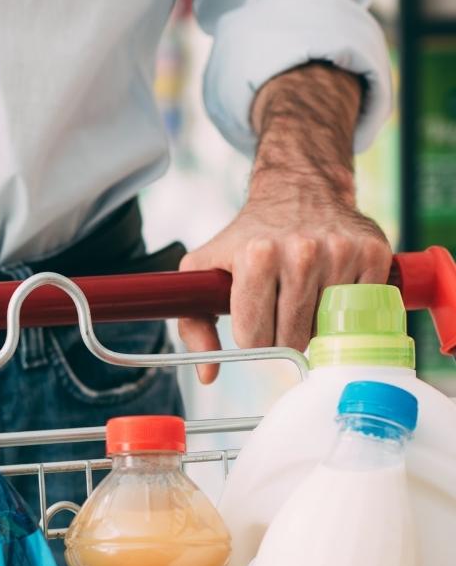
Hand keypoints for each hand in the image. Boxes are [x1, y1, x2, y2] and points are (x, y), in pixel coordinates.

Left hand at [177, 195, 389, 382]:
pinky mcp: (372, 253)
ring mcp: (341, 252)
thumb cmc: (246, 238)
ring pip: (327, 328)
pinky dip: (346, 308)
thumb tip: (208, 375)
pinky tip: (331, 286)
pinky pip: (361, 309)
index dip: (253, 337)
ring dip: (314, 323)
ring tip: (303, 296)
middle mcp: (301, 253)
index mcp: (257, 257)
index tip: (254, 323)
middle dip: (283, 336)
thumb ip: (194, 324)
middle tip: (280, 312)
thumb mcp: (203, 270)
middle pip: (292, 338)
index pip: (255, 337)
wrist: (297, 190)